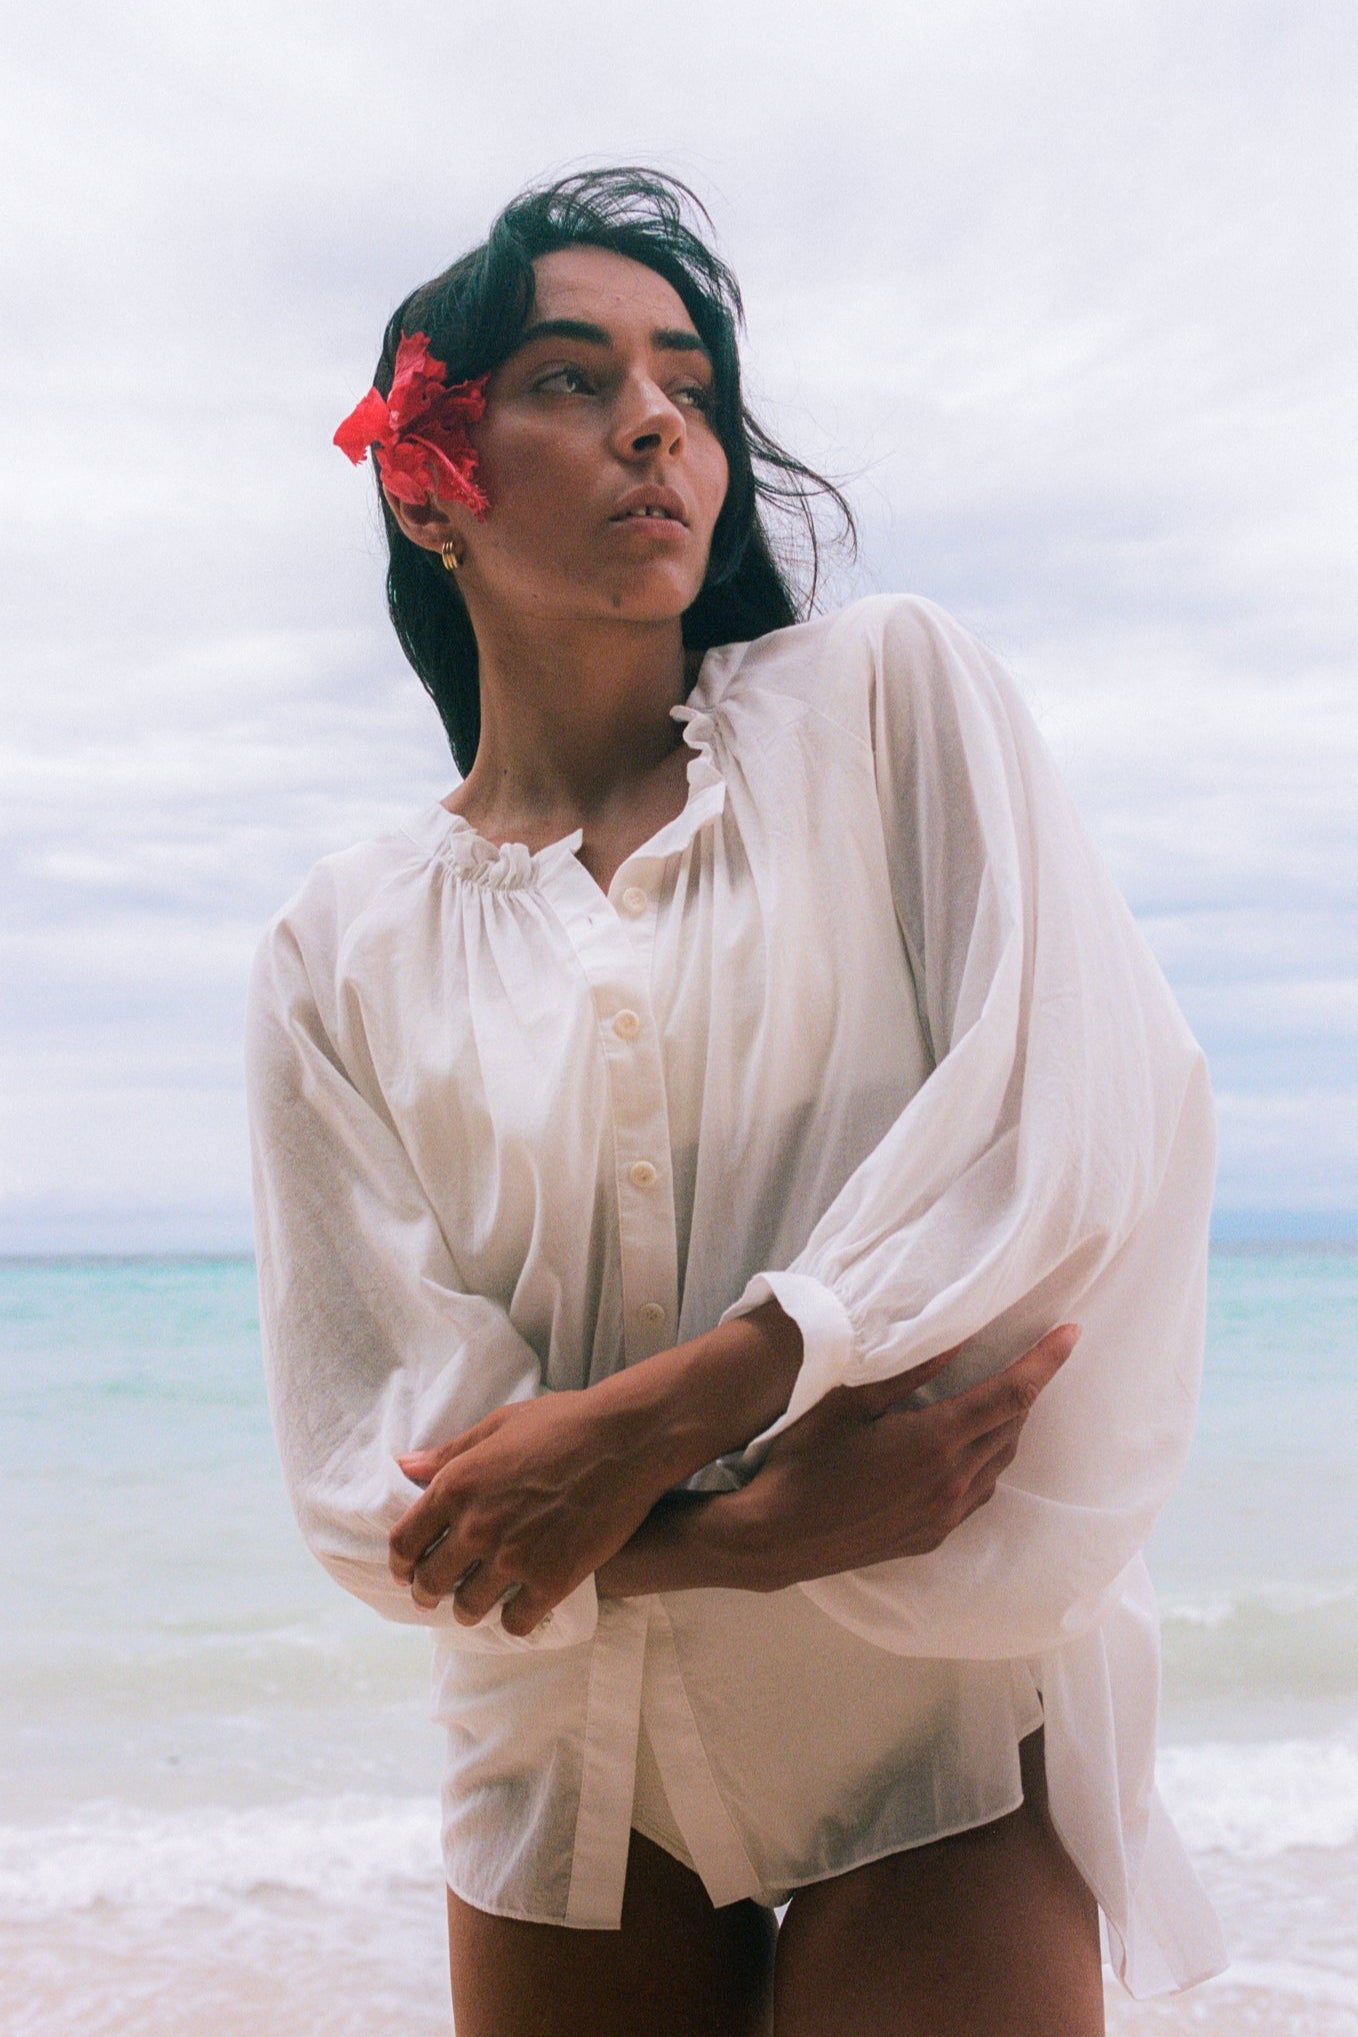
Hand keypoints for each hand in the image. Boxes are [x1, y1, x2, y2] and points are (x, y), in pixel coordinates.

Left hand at [389, 1300, 803, 1633]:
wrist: (626, 1440)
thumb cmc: (564, 1422)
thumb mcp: (499, 1424)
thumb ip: (449, 1452)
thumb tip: (405, 1465)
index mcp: (457, 1486)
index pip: (405, 1541)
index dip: (399, 1563)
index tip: (404, 1572)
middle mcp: (476, 1528)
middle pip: (431, 1582)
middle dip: (427, 1594)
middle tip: (433, 1598)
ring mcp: (513, 1559)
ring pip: (469, 1608)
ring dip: (468, 1610)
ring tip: (475, 1607)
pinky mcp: (551, 1581)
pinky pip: (516, 1623)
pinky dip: (513, 1622)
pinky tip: (519, 1612)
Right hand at [732, 1323, 1079, 1589]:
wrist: (776, 1537)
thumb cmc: (803, 1461)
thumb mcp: (848, 1402)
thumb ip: (908, 1370)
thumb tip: (958, 1336)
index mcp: (936, 1441)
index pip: (1011, 1395)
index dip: (1046, 1362)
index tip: (1071, 1333)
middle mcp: (952, 1482)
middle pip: (1012, 1426)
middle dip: (1027, 1388)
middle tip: (1031, 1355)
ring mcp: (944, 1515)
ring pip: (1000, 1462)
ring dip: (1008, 1426)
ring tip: (1000, 1395)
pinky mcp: (931, 1536)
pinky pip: (980, 1492)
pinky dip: (987, 1460)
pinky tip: (969, 1447)